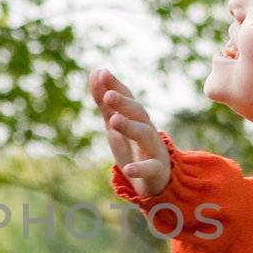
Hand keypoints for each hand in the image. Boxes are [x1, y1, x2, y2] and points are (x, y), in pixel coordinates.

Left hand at [89, 67, 170, 196]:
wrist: (157, 180)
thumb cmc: (134, 149)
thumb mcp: (115, 127)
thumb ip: (105, 103)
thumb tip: (95, 72)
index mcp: (136, 119)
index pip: (127, 98)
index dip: (116, 85)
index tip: (102, 73)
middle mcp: (147, 130)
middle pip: (138, 113)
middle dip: (124, 103)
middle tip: (108, 95)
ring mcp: (154, 149)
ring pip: (145, 135)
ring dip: (130, 127)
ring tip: (114, 121)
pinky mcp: (157, 170)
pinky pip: (150, 168)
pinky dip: (140, 168)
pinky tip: (128, 169)